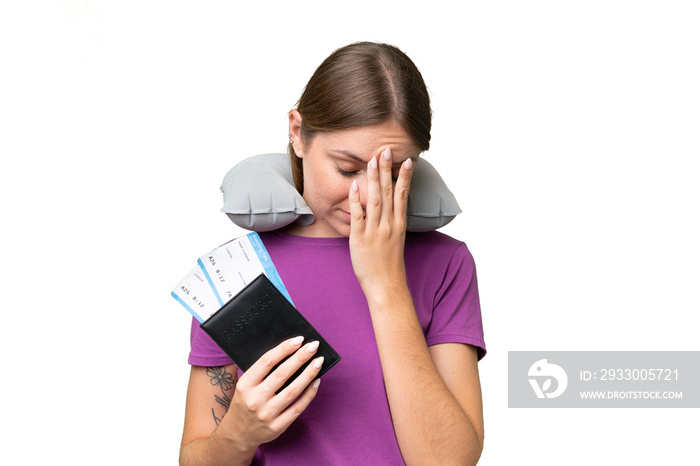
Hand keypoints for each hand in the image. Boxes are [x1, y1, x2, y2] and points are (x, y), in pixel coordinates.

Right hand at [219, 337, 323, 450]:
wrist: (237, 434)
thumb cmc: (245, 402)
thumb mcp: (244, 385)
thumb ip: (261, 372)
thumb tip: (289, 352)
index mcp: (245, 385)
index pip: (267, 362)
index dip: (284, 348)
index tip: (299, 339)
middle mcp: (255, 399)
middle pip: (282, 374)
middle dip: (300, 358)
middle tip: (313, 346)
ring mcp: (266, 415)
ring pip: (292, 391)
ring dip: (308, 374)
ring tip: (318, 362)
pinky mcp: (277, 427)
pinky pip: (297, 408)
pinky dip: (309, 394)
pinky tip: (316, 382)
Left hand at [348, 147, 413, 296]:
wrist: (386, 286)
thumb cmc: (389, 264)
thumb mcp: (396, 240)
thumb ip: (393, 222)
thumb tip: (391, 207)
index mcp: (398, 225)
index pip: (403, 195)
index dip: (405, 176)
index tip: (408, 160)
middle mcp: (389, 225)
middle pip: (389, 192)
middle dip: (387, 170)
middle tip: (386, 150)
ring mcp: (375, 231)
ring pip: (375, 199)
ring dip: (374, 178)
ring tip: (372, 160)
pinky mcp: (360, 239)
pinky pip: (358, 216)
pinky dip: (356, 199)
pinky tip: (354, 185)